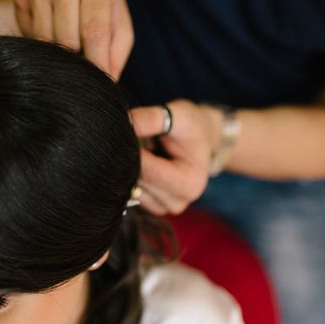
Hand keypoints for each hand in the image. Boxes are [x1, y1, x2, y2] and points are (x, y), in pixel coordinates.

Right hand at [14, 0, 133, 79]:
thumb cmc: (102, 8)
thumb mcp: (119, 26)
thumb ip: (116, 55)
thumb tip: (106, 86)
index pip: (93, 31)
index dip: (96, 62)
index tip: (98, 84)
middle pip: (66, 40)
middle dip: (76, 59)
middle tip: (83, 58)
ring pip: (45, 41)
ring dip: (58, 52)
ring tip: (70, 43)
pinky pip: (30, 37)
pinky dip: (43, 44)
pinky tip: (53, 32)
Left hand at [130, 100, 222, 215]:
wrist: (201, 140)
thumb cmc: (191, 127)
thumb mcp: (177, 115)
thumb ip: (149, 119)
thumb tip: (123, 122)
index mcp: (189, 182)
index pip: (146, 169)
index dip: (131, 149)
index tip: (125, 132)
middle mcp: (178, 201)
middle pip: (137, 180)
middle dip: (130, 157)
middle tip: (135, 137)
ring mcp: (164, 208)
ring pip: (130, 187)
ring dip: (130, 166)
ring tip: (147, 150)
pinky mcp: (152, 207)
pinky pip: (130, 192)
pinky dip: (131, 175)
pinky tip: (145, 162)